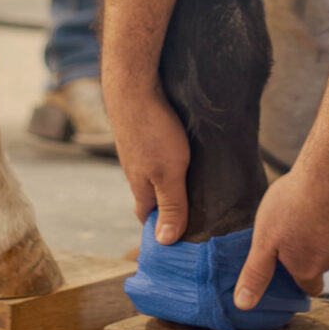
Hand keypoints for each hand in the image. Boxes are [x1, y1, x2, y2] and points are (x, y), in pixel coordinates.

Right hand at [107, 76, 191, 244]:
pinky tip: (184, 154)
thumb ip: (170, 206)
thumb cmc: (153, 130)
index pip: (148, 219)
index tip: (179, 240)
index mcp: (141, 189)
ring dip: (171, 183)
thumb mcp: (169, 173)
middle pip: (152, 198)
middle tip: (196, 213)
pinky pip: (156, 156)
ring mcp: (138, 153)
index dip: (160, 231)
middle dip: (169, 208)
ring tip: (196, 185)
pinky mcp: (143, 134)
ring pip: (155, 176)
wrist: (133, 86)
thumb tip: (165, 242)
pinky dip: (170, 161)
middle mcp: (137, 173)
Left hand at [233, 155, 328, 310]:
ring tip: (309, 208)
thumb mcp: (264, 240)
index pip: (309, 288)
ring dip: (325, 232)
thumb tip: (243, 304)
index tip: (289, 260)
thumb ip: (256, 273)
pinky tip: (327, 198)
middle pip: (322, 264)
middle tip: (294, 226)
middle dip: (311, 251)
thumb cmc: (293, 203)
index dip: (298, 276)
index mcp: (309, 268)